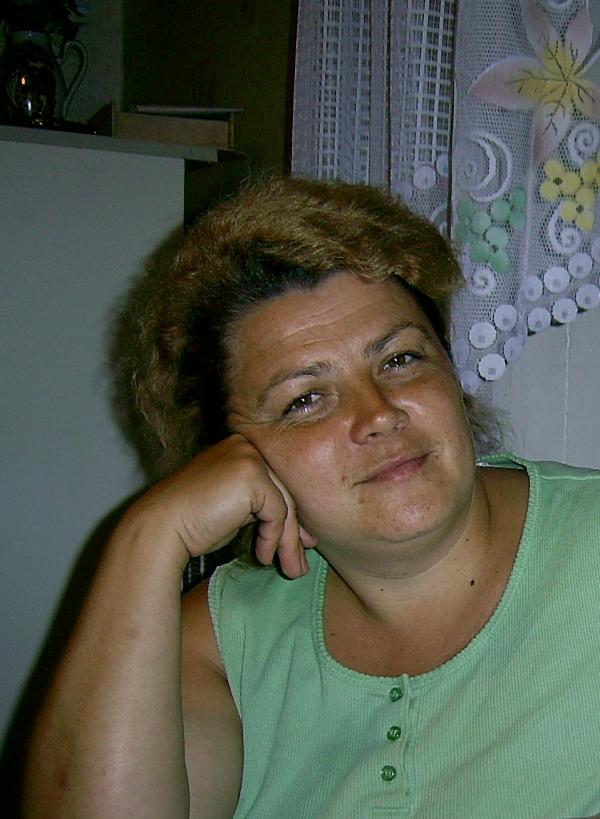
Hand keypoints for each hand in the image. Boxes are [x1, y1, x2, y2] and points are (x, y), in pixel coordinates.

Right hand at [131, 434, 315, 578]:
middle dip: (295, 531)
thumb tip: (296, 527)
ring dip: (289, 542)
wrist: (161, 528)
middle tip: (301, 562)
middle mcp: (246, 445)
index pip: (277, 482)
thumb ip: (261, 505)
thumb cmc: (193, 523)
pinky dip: (273, 539)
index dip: (291, 516)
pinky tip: (263, 557)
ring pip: (285, 504)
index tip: (302, 543)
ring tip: (293, 570)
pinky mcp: (252, 476)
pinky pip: (277, 513)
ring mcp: (249, 458)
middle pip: (284, 492)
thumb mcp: (234, 507)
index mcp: (241, 448)